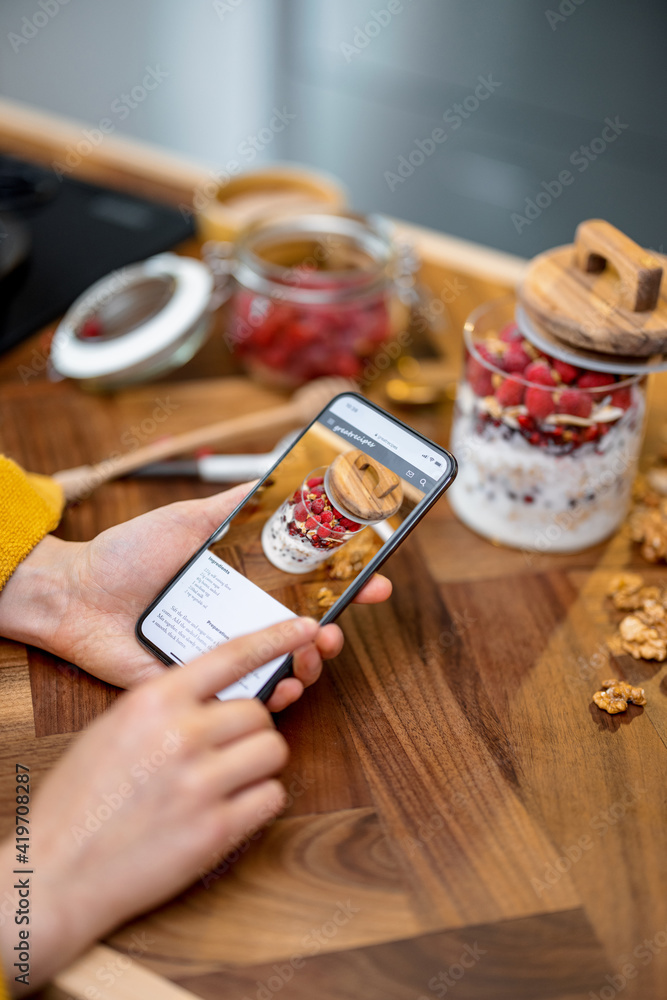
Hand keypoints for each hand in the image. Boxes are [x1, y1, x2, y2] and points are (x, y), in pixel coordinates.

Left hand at [0, 484, 391, 710]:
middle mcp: (241, 617)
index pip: (308, 586)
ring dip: (309, 665)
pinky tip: (280, 688)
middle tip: (334, 630)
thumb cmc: (129, 554)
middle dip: (333, 633)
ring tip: (309, 657)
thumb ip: (234, 505)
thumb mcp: (189, 519)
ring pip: (285, 665)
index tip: (378, 581)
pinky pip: (246, 697)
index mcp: (245, 580)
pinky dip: (273, 696)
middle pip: (305, 631)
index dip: (348, 584)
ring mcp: (224, 652)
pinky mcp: (202, 683)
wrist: (79, 594)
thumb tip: (279, 476)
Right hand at [0, 618, 318, 994]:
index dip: (276, 638)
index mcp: (153, 701)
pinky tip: (225, 809)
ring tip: (224, 780)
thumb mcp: (115, 728)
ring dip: (257, 764)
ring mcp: (201, 783)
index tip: (306, 629)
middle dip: (249, 730)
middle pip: (259, 712)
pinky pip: (271, 797)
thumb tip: (219, 694)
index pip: (232, 655)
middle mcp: (181, 735)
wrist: (55, 871)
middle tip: (223, 751)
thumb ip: (167, 705)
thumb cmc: (80, 799)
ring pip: (274, 750)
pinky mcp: (217, 830)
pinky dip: (257, 802)